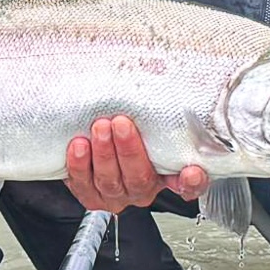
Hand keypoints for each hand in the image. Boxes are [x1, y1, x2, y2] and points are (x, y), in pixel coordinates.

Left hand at [63, 114, 208, 213]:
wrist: (93, 141)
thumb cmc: (126, 128)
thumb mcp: (147, 122)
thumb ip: (158, 113)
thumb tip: (163, 74)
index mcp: (165, 175)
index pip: (188, 185)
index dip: (191, 182)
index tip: (191, 170)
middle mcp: (142, 188)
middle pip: (140, 178)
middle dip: (130, 151)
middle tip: (122, 123)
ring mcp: (115, 195)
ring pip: (110, 180)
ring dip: (104, 153)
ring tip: (99, 128)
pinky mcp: (89, 194)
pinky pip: (83, 184)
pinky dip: (79, 165)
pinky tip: (79, 145)